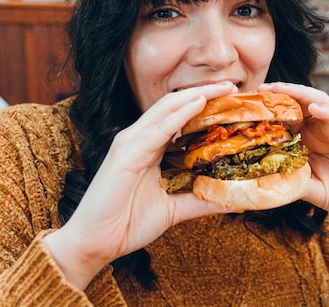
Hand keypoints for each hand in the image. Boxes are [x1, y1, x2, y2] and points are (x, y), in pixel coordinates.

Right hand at [43, 82, 237, 288]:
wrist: (95, 243)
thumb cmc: (127, 223)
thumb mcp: (173, 209)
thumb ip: (199, 201)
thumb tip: (230, 200)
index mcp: (148, 147)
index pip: (178, 116)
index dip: (203, 105)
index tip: (231, 101)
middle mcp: (138, 139)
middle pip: (174, 105)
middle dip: (204, 92)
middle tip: (232, 86)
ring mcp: (130, 143)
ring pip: (166, 109)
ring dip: (196, 96)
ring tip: (222, 88)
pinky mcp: (126, 154)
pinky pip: (157, 130)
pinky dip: (179, 115)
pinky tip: (198, 103)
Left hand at [258, 82, 328, 260]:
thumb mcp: (314, 191)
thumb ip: (295, 183)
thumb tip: (264, 181)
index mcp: (310, 141)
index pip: (287, 119)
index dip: (270, 112)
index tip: (249, 108)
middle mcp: (323, 130)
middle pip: (300, 104)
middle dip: (280, 94)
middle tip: (260, 90)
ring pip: (319, 103)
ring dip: (300, 93)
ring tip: (281, 89)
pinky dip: (328, 112)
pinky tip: (314, 108)